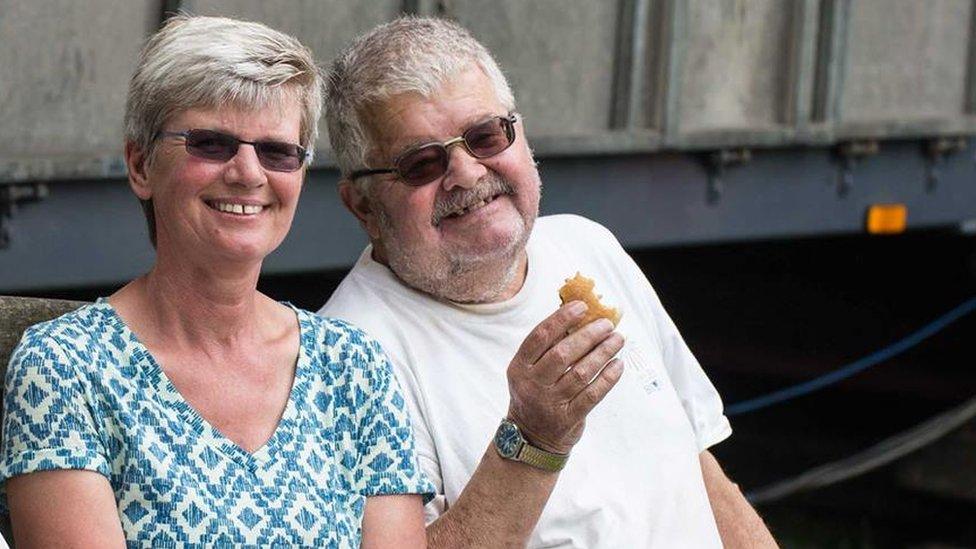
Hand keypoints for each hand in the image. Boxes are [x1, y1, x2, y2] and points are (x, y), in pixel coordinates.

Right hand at [506, 301, 624, 454]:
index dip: (561, 318)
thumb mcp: (530, 371)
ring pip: (581, 373)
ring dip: (603, 353)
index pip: (540, 336)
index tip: (582, 306)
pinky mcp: (567, 419)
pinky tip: (618, 364)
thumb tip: (578, 316)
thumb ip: (548, 347)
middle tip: (607, 324)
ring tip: (618, 340)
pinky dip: (608, 378)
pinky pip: (592, 395)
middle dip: (589, 335)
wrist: (531, 438)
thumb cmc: (535, 394)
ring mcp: (549, 403)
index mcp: (519, 367)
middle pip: (563, 353)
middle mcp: (532, 384)